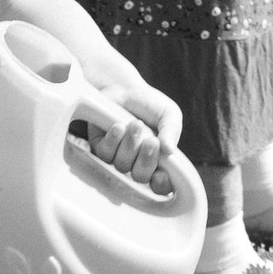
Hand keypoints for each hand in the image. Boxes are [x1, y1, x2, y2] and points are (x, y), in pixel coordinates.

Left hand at [81, 73, 183, 194]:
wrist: (125, 87)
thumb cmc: (150, 104)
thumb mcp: (169, 114)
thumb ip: (172, 131)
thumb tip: (170, 150)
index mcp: (158, 160)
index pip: (161, 184)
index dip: (161, 185)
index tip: (161, 175)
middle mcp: (137, 163)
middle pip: (140, 177)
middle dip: (146, 160)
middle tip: (151, 140)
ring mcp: (118, 157)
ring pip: (122, 165)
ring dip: (130, 145)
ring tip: (135, 123)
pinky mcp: (100, 148)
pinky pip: (105, 154)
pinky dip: (113, 140)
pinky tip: (118, 126)